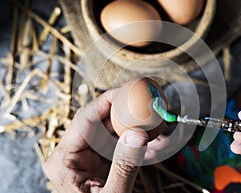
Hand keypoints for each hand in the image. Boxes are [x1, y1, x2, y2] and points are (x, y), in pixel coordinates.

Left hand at [43, 89, 168, 191]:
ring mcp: (90, 156)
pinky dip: (140, 143)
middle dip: (127, 113)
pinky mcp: (103, 161)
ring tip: (159, 126)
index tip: (128, 90)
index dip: (107, 100)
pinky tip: (158, 143)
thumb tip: (137, 134)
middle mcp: (75, 153)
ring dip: (138, 128)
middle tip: (148, 103)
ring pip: (115, 132)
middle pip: (102, 121)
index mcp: (64, 159)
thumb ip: (124, 166)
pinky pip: (122, 145)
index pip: (85, 119)